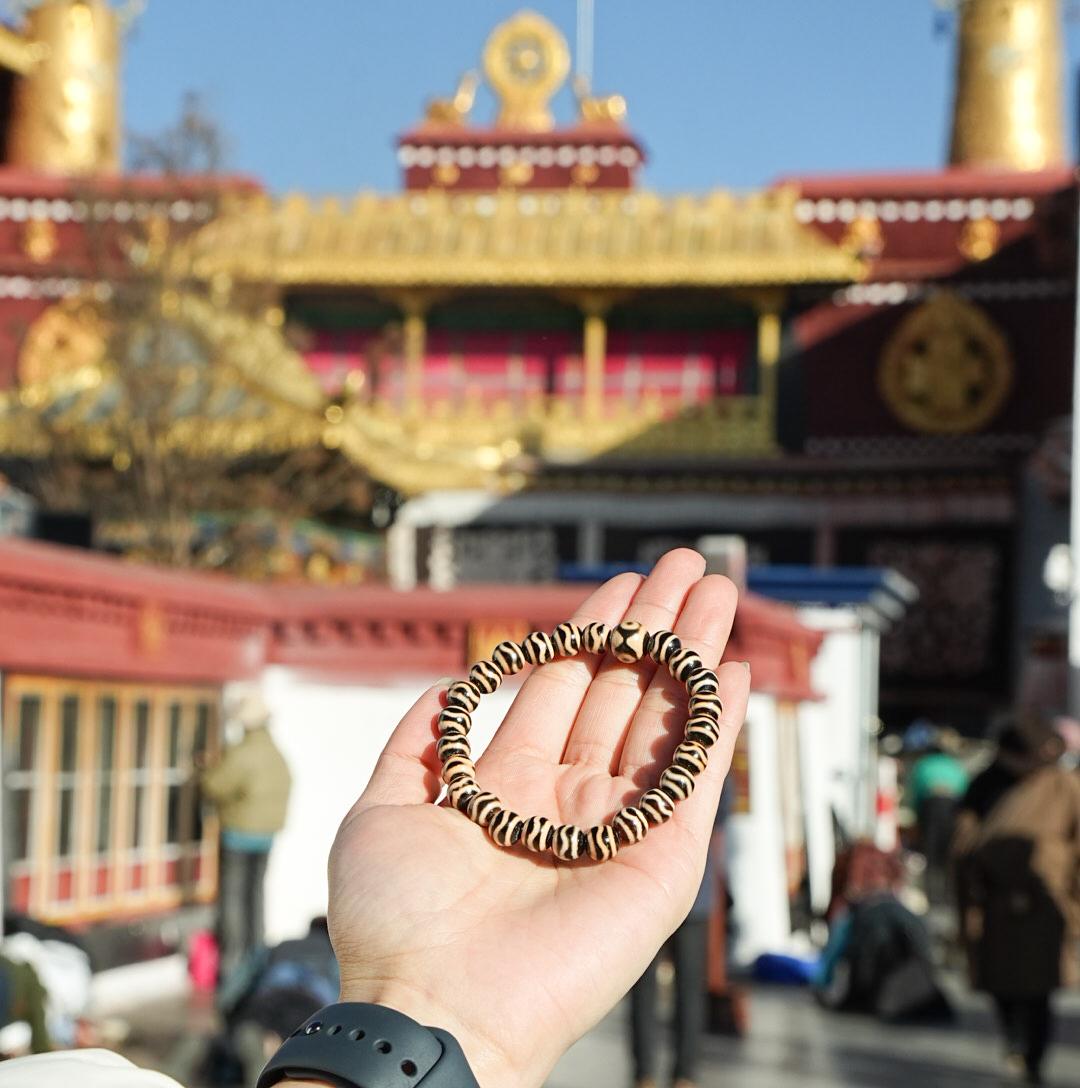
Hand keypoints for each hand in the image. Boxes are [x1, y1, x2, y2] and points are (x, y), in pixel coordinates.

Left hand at [327, 550, 748, 1087]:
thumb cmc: (396, 924)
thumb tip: (445, 687)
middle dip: (653, 626)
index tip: (618, 583)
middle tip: (684, 566)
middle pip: (623, 692)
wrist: (432, 1009)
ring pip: (665, 721)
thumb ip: (415, 745)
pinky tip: (732, 672)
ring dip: (693, 655)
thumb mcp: (383, 812)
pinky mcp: (662, 861)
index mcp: (512, 786)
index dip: (592, 632)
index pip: (563, 686)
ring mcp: (621, 827)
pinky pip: (696, 780)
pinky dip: (717, 726)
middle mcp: (571, 800)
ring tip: (715, 592)